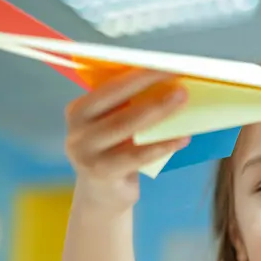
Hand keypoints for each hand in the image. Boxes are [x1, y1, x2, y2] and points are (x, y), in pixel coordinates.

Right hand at [65, 69, 189, 210]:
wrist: (102, 196)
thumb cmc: (115, 152)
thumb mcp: (115, 127)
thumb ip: (130, 108)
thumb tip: (170, 84)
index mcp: (79, 109)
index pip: (111, 85)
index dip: (141, 74)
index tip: (168, 65)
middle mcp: (77, 129)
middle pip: (118, 102)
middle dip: (152, 89)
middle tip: (181, 84)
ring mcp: (86, 152)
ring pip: (128, 127)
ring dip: (160, 113)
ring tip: (183, 103)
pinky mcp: (101, 172)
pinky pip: (137, 155)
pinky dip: (163, 145)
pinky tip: (182, 138)